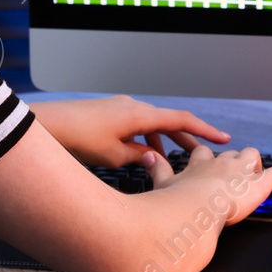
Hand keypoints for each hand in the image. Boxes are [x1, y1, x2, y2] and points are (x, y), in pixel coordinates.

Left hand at [30, 94, 230, 167]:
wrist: (47, 125)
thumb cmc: (78, 140)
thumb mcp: (114, 156)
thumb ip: (139, 157)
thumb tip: (153, 157)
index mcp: (139, 115)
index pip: (180, 120)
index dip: (204, 131)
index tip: (224, 139)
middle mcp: (133, 107)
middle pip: (169, 122)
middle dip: (187, 140)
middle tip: (204, 158)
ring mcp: (120, 108)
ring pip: (151, 126)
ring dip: (163, 144)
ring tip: (171, 165)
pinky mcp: (109, 114)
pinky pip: (136, 126)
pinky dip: (145, 141)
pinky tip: (142, 157)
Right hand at [143, 144, 271, 221]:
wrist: (191, 210)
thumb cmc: (175, 201)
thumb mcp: (163, 184)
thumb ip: (156, 168)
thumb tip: (146, 155)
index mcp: (199, 164)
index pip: (205, 154)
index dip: (208, 161)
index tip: (209, 173)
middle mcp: (221, 163)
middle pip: (232, 153)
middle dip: (235, 164)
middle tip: (234, 184)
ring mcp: (241, 171)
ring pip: (254, 156)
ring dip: (256, 168)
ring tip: (256, 185)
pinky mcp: (259, 183)